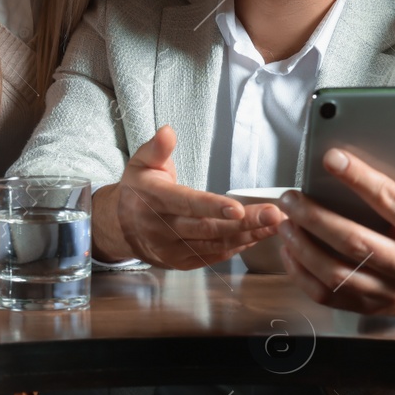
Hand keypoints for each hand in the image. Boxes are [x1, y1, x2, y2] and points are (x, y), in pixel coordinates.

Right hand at [93, 125, 279, 267]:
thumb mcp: (141, 163)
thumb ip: (157, 148)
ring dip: (248, 236)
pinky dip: (236, 248)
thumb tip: (168, 131)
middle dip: (245, 223)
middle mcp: (163, 228)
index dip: (213, 207)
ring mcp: (172, 249)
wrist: (120, 226)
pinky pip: (212, 256)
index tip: (238, 208)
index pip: (187, 203)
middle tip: (273, 214)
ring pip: (215, 245)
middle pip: (208, 228)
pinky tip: (256, 236)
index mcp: (155, 199)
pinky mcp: (181, 262)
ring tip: (274, 224)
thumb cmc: (137, 190)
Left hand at [278, 144, 394, 313]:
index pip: (390, 202)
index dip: (359, 178)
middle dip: (315, 217)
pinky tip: (291, 251)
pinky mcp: (371, 306)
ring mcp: (389, 291)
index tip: (331, 158)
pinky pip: (328, 295)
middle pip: (354, 241)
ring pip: (336, 273)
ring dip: (303, 247)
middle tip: (291, 197)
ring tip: (285, 223)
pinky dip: (302, 274)